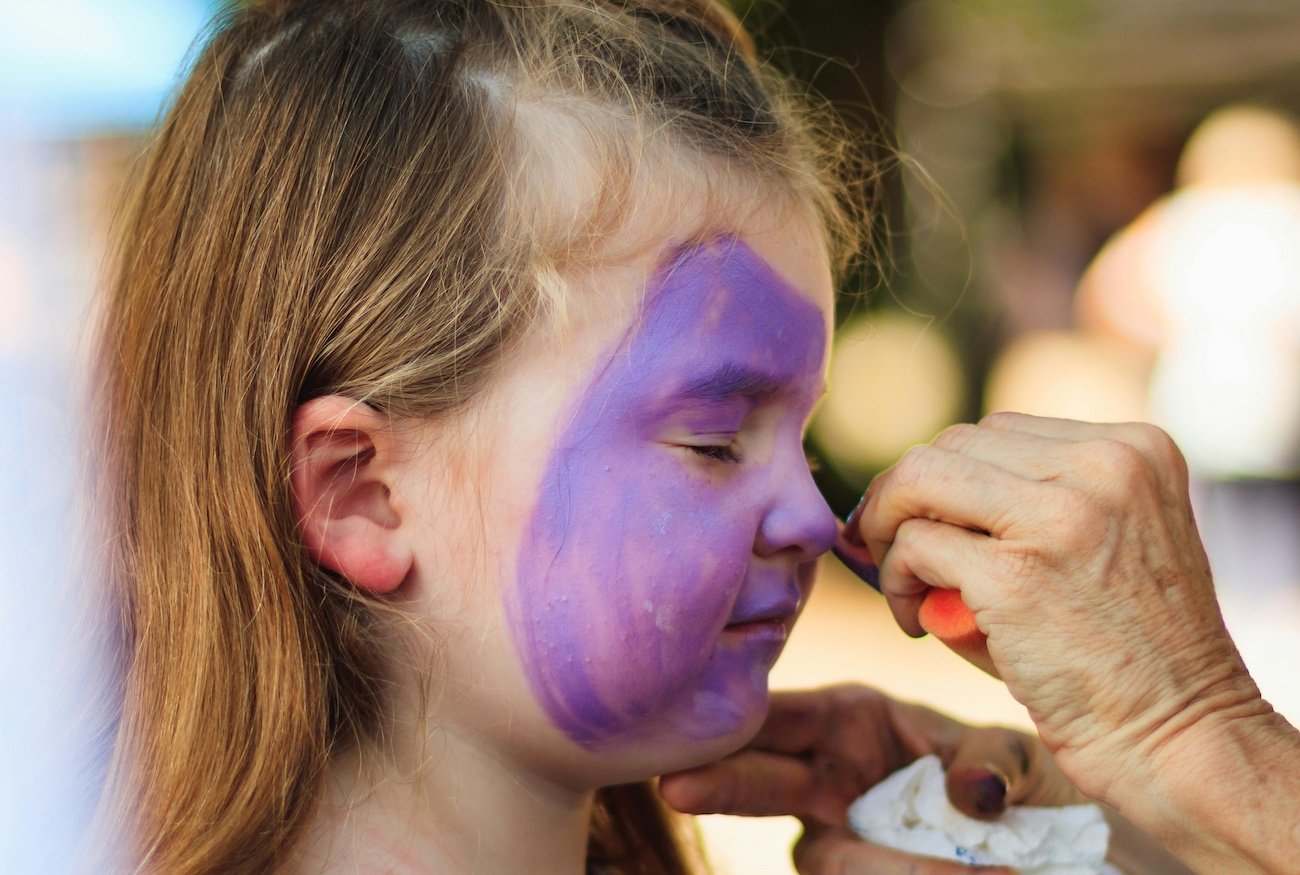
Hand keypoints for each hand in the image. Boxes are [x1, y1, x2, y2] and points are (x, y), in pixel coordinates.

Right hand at [660, 684, 1080, 874]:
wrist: (1047, 841)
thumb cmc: (1012, 776)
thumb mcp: (1016, 753)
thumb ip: (994, 762)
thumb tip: (973, 798)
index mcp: (847, 719)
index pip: (779, 716)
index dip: (738, 723)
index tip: (704, 725)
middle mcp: (824, 774)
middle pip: (759, 780)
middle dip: (719, 783)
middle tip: (675, 788)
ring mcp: (836, 835)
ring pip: (827, 858)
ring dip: (883, 868)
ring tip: (977, 869)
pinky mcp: (860, 871)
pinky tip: (968, 874)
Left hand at [854, 413, 1264, 804]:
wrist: (1183, 739)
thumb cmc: (1131, 656)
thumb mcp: (1104, 544)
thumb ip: (1027, 506)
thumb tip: (901, 500)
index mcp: (1134, 449)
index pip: (999, 433)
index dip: (948, 479)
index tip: (927, 521)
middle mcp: (1104, 465)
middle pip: (952, 445)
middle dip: (908, 498)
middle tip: (901, 557)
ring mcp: (1059, 516)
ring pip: (919, 478)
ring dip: (891, 531)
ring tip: (909, 590)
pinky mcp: (1015, 574)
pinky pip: (914, 545)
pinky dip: (896, 580)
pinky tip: (918, 622)